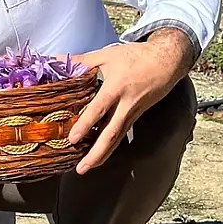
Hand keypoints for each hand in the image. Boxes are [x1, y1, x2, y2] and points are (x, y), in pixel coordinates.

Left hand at [68, 29, 194, 174]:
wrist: (168, 61)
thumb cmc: (136, 56)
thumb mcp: (107, 55)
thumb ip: (81, 61)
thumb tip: (54, 60)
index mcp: (116, 88)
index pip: (99, 110)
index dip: (86, 125)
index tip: (73, 139)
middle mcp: (125, 104)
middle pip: (111, 134)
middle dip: (96, 154)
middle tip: (81, 168)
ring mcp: (132, 112)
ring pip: (117, 138)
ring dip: (102, 155)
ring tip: (86, 167)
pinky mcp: (136, 116)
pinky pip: (121, 133)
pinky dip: (110, 145)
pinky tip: (98, 154)